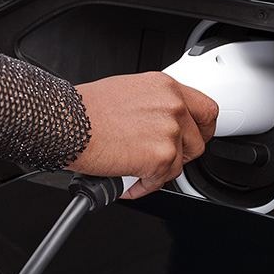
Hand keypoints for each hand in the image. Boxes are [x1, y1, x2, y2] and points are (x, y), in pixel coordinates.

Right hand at [67, 72, 217, 198]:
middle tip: (161, 160)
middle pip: (199, 141)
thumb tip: (160, 123)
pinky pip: (161, 181)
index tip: (197, 137)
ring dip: (158, 172)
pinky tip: (126, 179)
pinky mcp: (161, 156)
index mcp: (165, 87)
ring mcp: (170, 131)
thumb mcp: (129, 92)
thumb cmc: (85, 110)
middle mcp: (172, 106)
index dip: (204, 129)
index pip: (206, 109)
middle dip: (181, 155)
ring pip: (179, 164)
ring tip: (134, 168)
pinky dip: (143, 186)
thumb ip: (153, 106)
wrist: (66, 123)